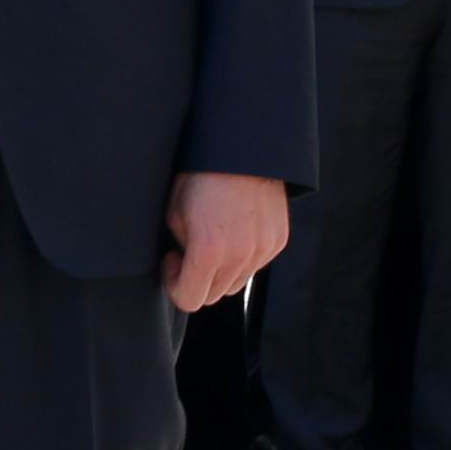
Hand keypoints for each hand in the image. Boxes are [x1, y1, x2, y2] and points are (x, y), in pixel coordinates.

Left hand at [165, 170, 291, 313]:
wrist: (241, 149)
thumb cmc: (201, 176)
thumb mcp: (175, 214)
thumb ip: (180, 250)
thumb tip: (184, 265)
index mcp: (209, 251)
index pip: (190, 300)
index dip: (174, 285)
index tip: (173, 262)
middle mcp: (240, 256)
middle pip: (213, 295)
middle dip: (197, 279)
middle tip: (189, 251)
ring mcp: (263, 250)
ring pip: (235, 283)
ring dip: (221, 271)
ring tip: (213, 240)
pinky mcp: (277, 241)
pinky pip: (255, 265)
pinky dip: (242, 257)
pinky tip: (233, 231)